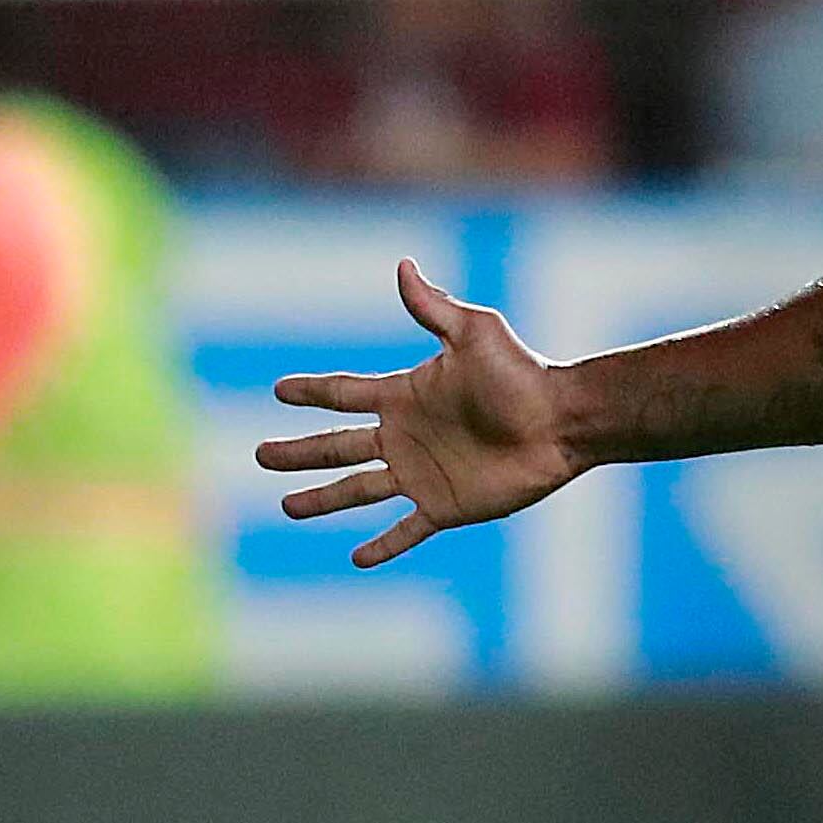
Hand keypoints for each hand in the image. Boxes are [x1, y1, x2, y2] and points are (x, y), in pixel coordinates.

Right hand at [254, 261, 581, 566]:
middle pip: (337, 445)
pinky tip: (355, 557)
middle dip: (298, 452)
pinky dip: (382, 545)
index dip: (311, 391)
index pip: (344, 393)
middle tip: (260, 455)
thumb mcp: (474, 332)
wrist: (562, 422)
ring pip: (357, 489)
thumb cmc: (523, 373)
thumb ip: (432, 307)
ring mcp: (423, 473)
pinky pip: (405, 530)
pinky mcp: (446, 506)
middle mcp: (406, 436)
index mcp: (405, 395)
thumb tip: (404, 264)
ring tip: (287, 507)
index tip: (278, 390)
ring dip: (322, 499)